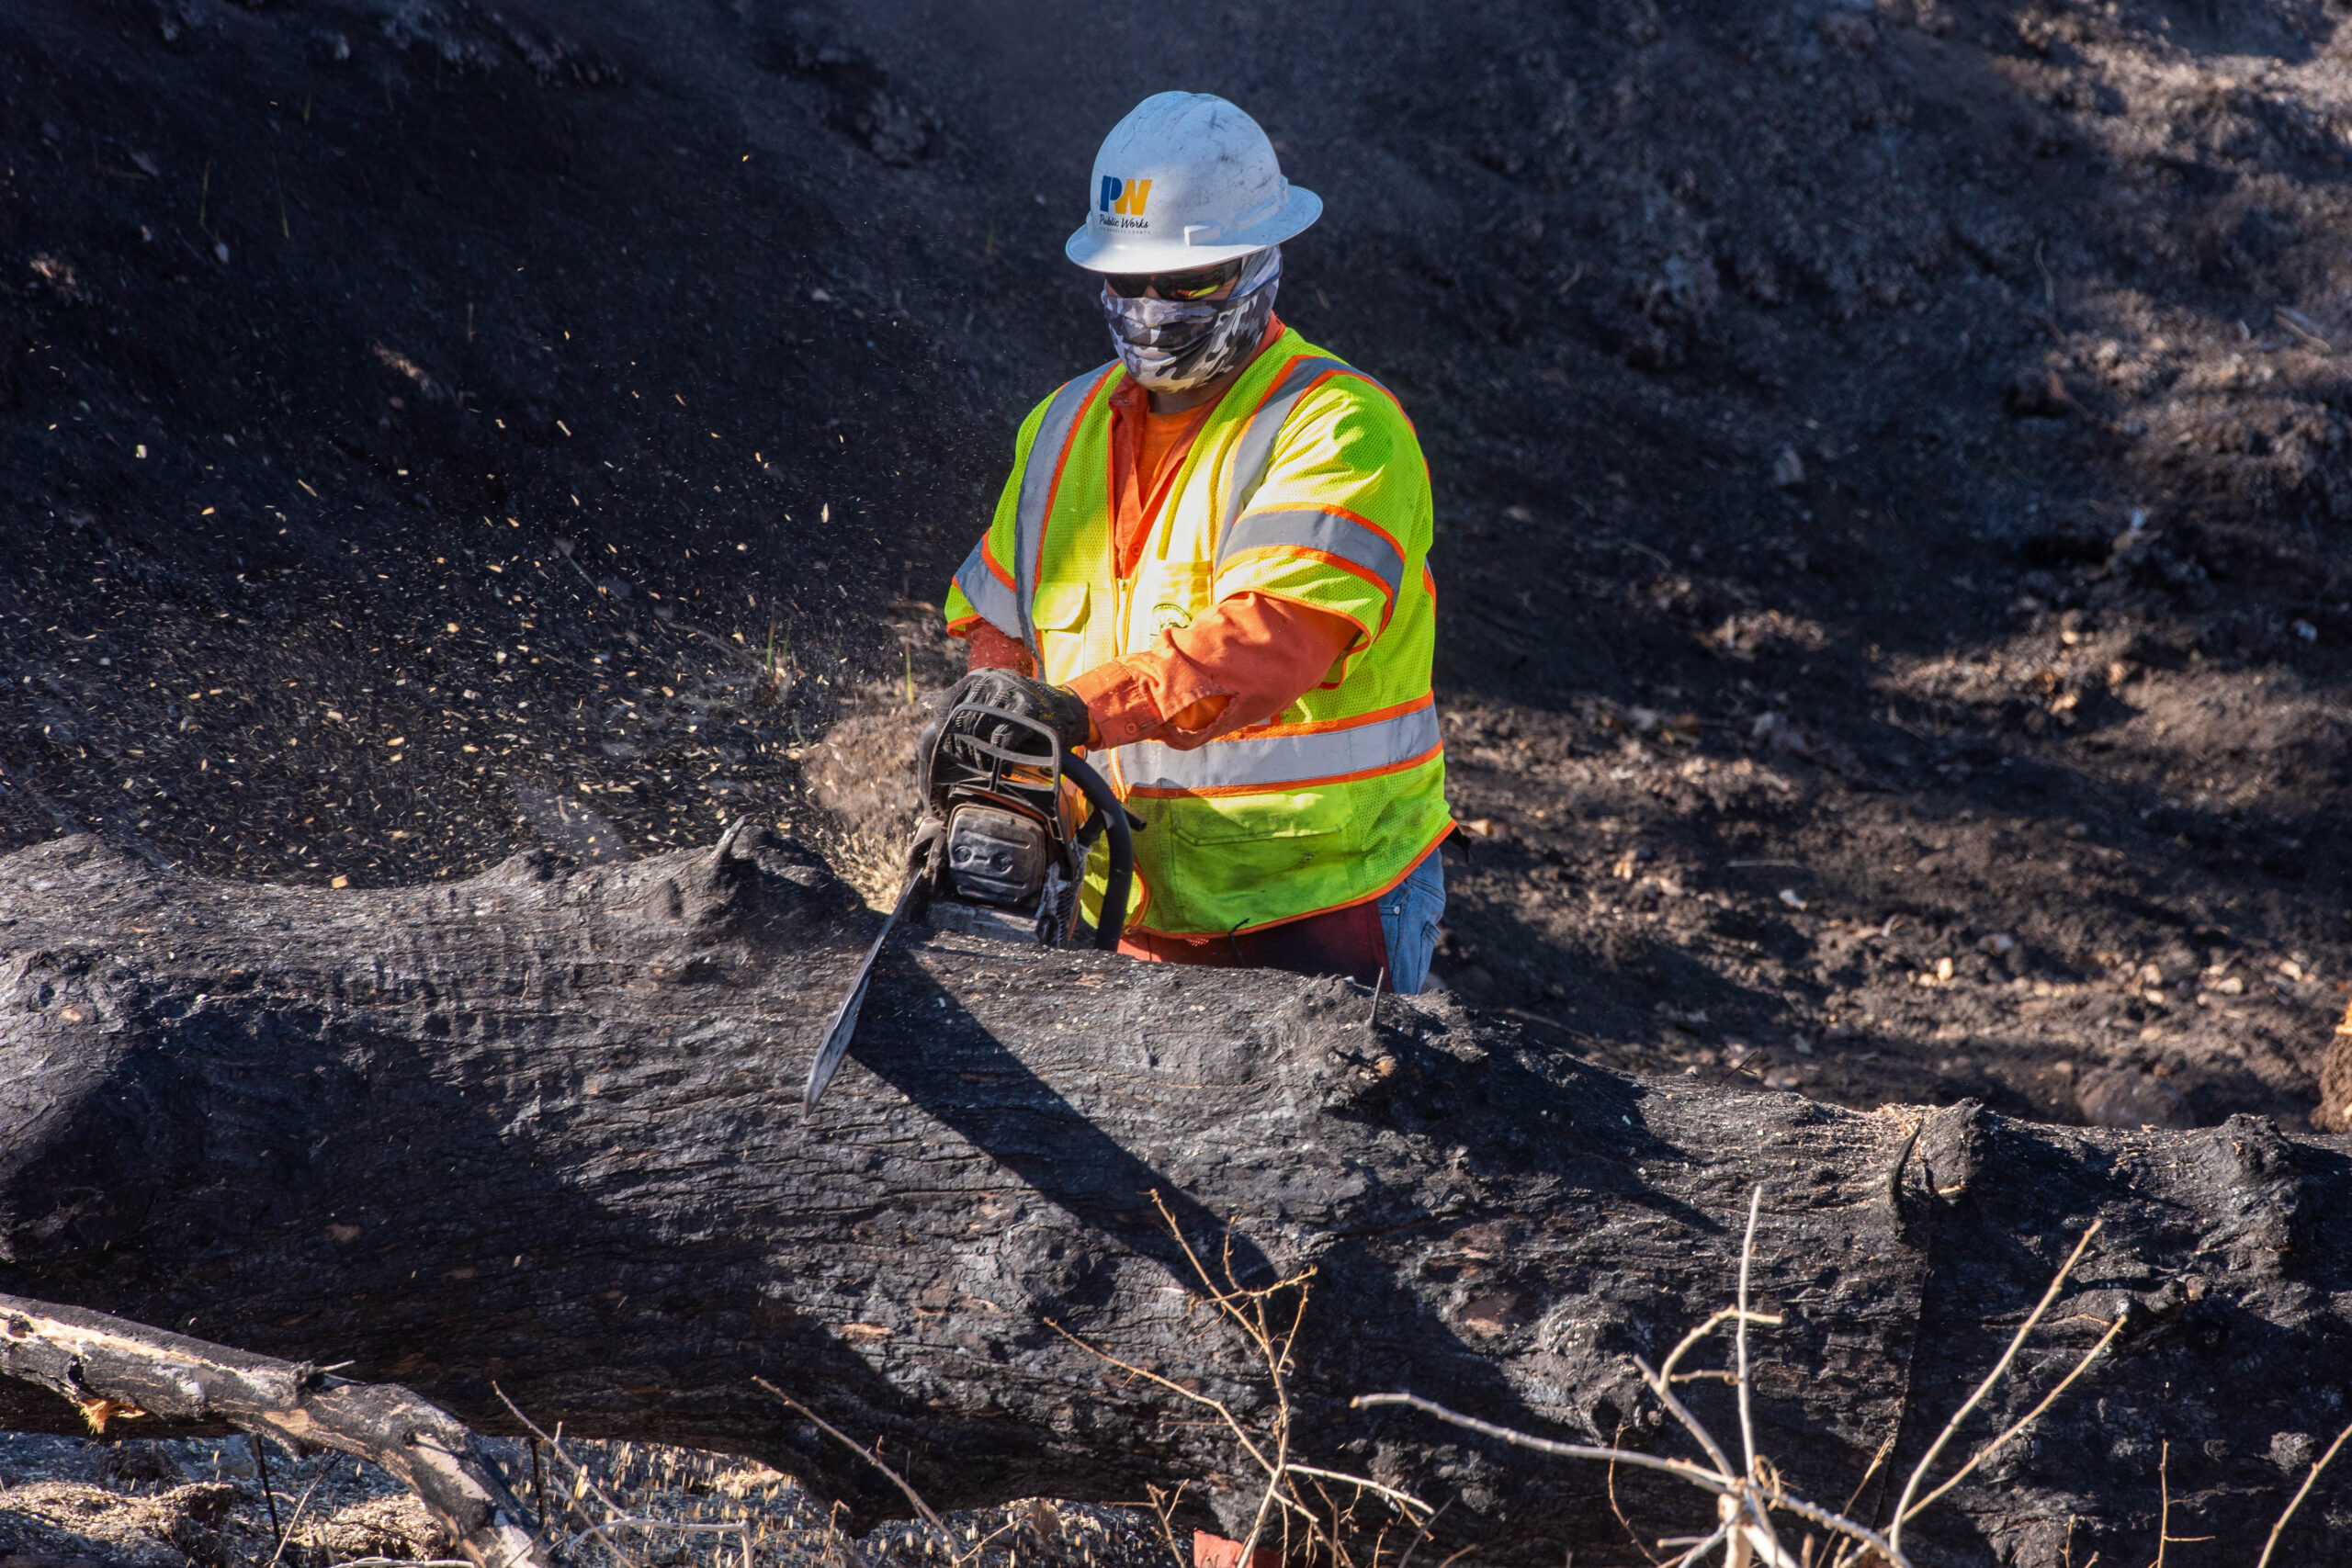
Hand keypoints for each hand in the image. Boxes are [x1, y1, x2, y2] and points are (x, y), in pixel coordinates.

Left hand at [945, 669, 1092, 753]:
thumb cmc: (1023, 711)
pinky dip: (1001, 758)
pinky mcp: (1027, 710)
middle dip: (963, 747)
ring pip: (980, 730)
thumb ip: (966, 704)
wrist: (1065, 710)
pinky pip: (1003, 739)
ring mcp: (1011, 693)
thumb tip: (932, 711)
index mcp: (980, 677)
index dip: (945, 730)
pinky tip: (1004, 767)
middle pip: (963, 720)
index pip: (948, 703)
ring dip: (980, 755)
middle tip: (969, 764)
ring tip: (985, 767)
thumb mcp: (993, 699)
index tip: (950, 748)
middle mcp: (993, 680)